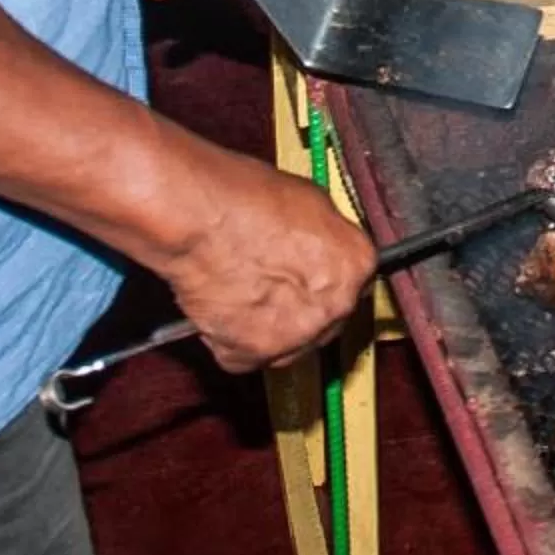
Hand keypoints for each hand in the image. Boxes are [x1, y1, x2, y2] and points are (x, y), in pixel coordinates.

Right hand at [154, 148, 377, 371]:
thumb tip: (324, 245)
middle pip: (326, 318)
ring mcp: (293, 336)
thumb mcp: (311, 200)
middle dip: (303, 304)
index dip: (327, 279)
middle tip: (274, 283)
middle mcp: (332, 306)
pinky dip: (233, 336)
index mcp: (354, 265)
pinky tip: (225, 304)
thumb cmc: (245, 200)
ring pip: (289, 342)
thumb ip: (328, 235)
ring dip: (272, 325)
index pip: (354, 284)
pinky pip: (247, 353)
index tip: (311, 277)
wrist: (199, 217)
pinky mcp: (250, 355)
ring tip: (246, 290)